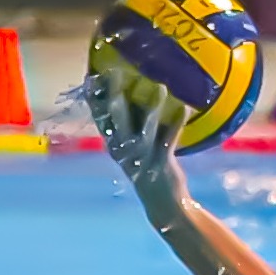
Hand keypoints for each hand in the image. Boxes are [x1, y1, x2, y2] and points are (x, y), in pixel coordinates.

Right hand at [88, 76, 186, 212]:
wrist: (161, 202)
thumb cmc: (146, 169)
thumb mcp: (132, 148)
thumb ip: (128, 126)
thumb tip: (126, 96)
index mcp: (114, 145)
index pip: (100, 119)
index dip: (95, 98)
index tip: (91, 76)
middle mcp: (124, 150)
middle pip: (117, 120)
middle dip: (115, 95)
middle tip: (115, 72)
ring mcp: (143, 157)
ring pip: (145, 128)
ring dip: (153, 108)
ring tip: (160, 87)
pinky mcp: (162, 163)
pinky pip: (170, 139)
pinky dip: (177, 123)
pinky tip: (184, 108)